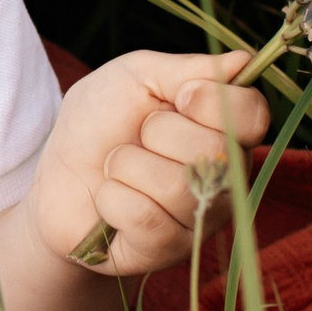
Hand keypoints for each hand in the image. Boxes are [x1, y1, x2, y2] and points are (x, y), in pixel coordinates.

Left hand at [27, 45, 269, 279]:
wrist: (57, 178)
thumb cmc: (99, 123)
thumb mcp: (135, 77)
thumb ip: (189, 69)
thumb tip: (245, 60)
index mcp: (225, 130)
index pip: (254, 113)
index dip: (212, 100)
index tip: (178, 97)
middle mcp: (226, 177)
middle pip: (214, 149)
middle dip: (156, 132)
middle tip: (137, 137)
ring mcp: (202, 218)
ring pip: (177, 185)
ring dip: (126, 165)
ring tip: (117, 168)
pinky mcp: (169, 250)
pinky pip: (147, 218)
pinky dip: (112, 199)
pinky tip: (109, 200)